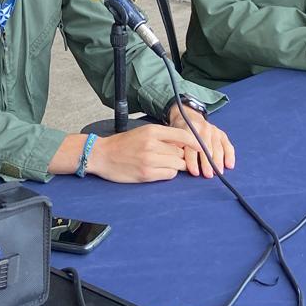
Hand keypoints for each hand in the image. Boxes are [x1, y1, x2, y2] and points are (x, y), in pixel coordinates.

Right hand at [87, 124, 201, 182]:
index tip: (204, 147)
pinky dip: (168, 173)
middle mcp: (152, 144)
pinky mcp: (147, 174)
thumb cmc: (123, 144)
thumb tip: (185, 144)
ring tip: (163, 163)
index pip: (183, 135)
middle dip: (182, 156)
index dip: (197, 142)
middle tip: (174, 157)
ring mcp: (150, 160)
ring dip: (175, 165)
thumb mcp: (143, 132)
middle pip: (182, 153)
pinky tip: (158, 170)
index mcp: (152, 131)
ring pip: (178, 164)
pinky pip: (169, 175)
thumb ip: (163, 137)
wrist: (101, 155)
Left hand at [166, 103, 235, 176]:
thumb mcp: (173, 134)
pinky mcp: (222, 134)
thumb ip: (174, 145)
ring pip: (218, 147)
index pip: (191, 146)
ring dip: (218, 161)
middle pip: (206, 147)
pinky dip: (230, 156)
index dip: (193, 160)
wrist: (189, 116)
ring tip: (218, 173)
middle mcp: (203, 128)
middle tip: (208, 175)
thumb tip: (175, 158)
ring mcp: (214, 131)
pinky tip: (230, 166)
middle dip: (207, 163)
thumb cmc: (180, 131)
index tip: (194, 172)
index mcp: (189, 128)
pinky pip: (228, 145)